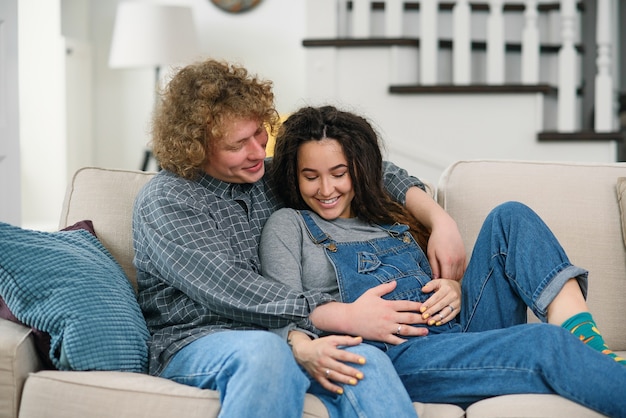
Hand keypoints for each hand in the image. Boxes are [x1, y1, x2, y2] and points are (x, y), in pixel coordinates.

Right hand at [288, 331, 364, 394]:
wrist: (302, 351)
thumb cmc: (319, 344)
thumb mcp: (331, 339)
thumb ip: (346, 340)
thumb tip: (360, 339)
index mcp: (328, 350)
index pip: (343, 355)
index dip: (353, 358)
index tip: (363, 361)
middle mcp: (324, 360)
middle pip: (339, 367)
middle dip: (351, 372)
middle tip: (361, 375)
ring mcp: (320, 370)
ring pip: (333, 376)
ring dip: (344, 380)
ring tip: (355, 382)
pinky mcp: (317, 376)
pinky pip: (325, 384)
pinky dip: (332, 388)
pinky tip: (341, 391)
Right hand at [310, 281, 428, 344]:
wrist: (348, 318)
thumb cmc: (360, 305)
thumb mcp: (371, 293)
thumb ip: (384, 288)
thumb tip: (396, 283)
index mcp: (388, 305)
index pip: (407, 305)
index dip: (418, 306)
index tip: (427, 306)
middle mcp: (389, 316)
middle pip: (410, 317)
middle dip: (422, 318)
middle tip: (432, 319)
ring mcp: (386, 327)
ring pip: (406, 330)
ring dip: (417, 331)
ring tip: (427, 331)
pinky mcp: (382, 336)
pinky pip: (396, 341)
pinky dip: (405, 342)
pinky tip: (413, 343)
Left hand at [419, 279, 460, 325]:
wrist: (458, 287)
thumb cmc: (445, 285)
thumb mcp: (437, 282)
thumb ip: (430, 285)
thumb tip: (423, 290)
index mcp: (447, 288)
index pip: (436, 297)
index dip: (428, 304)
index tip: (421, 309)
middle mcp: (453, 296)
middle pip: (441, 305)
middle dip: (431, 312)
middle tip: (423, 317)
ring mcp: (457, 303)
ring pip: (446, 312)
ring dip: (437, 318)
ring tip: (430, 322)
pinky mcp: (458, 309)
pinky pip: (451, 316)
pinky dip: (444, 320)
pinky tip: (437, 323)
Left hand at [426, 215, 465, 280]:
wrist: (446, 227)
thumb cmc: (436, 240)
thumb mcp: (431, 254)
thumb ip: (434, 267)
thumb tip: (435, 279)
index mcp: (447, 261)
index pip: (447, 278)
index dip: (442, 283)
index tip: (437, 283)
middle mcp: (456, 260)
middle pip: (454, 278)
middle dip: (447, 282)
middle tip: (441, 282)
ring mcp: (462, 258)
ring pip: (460, 275)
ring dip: (453, 278)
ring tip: (446, 277)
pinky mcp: (465, 256)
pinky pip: (464, 269)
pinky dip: (459, 273)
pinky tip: (452, 272)